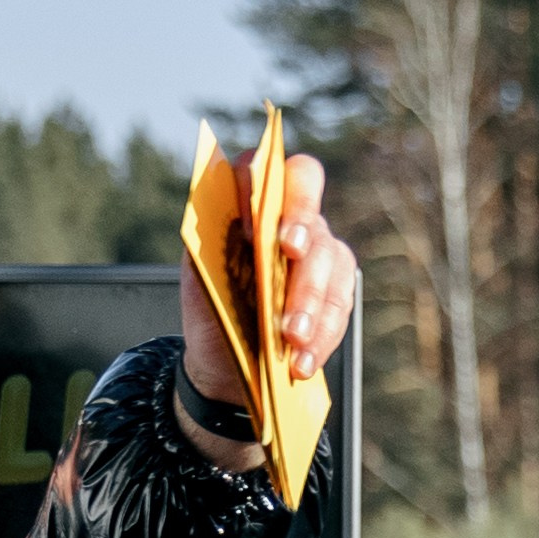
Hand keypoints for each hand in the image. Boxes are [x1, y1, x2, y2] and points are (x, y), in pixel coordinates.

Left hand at [176, 150, 358, 465]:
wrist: (225, 364)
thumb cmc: (212, 311)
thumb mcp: (200, 279)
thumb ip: (213, 246)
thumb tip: (229, 226)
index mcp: (257, 206)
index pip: (275, 172)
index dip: (273, 190)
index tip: (266, 229)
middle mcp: (295, 222)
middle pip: (310, 220)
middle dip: (302, 251)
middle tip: (289, 271)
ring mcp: (321, 256)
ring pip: (331, 265)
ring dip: (311, 306)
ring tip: (291, 342)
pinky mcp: (337, 293)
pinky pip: (339, 308)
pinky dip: (321, 337)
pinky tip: (302, 361)